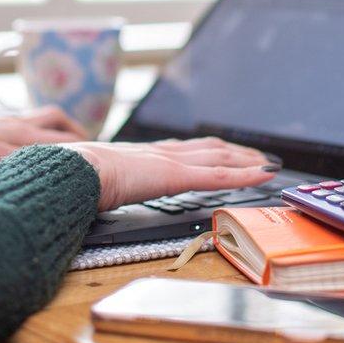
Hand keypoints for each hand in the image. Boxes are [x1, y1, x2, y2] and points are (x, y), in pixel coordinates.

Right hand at [61, 137, 279, 210]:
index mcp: (146, 155)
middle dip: (237, 153)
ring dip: (247, 161)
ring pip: (221, 158)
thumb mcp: (100, 180)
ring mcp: (172, 162)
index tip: (226, 152)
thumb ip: (111, 184)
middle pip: (211, 149)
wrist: (75, 171)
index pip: (188, 150)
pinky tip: (263, 174)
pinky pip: (219, 176)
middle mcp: (164, 153)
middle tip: (259, 157)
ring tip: (268, 165)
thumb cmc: (79, 178)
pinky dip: (244, 174)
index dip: (210, 151)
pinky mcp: (177, 176)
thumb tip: (100, 193)